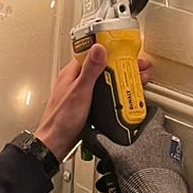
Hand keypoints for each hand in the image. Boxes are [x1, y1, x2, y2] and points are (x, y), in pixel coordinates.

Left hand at [33, 46, 153, 161]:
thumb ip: (90, 70)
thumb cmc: (61, 120)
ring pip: (104, 81)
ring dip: (120, 79)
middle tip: (137, 67)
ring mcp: (82, 94)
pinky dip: (115, 93)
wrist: (55, 144)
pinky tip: (123, 96)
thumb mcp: (80, 92)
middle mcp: (76, 81)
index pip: (92, 53)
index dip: (110, 50)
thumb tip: (98, 48)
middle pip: (102, 67)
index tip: (125, 50)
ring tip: (135, 79)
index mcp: (71, 73)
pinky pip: (104, 94)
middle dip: (121, 66)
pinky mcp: (87, 106)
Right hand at [94, 107, 192, 192]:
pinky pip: (159, 168)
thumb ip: (104, 144)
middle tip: (121, 149)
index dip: (143, 112)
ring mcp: (173, 158)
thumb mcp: (116, 158)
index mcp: (155, 132)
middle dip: (134, 142)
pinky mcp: (175, 174)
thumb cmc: (144, 178)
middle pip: (150, 135)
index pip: (154, 112)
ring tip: (124, 171)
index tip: (133, 116)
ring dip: (139, 159)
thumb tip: (93, 135)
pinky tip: (134, 181)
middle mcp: (167, 142)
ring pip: (153, 153)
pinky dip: (147, 172)